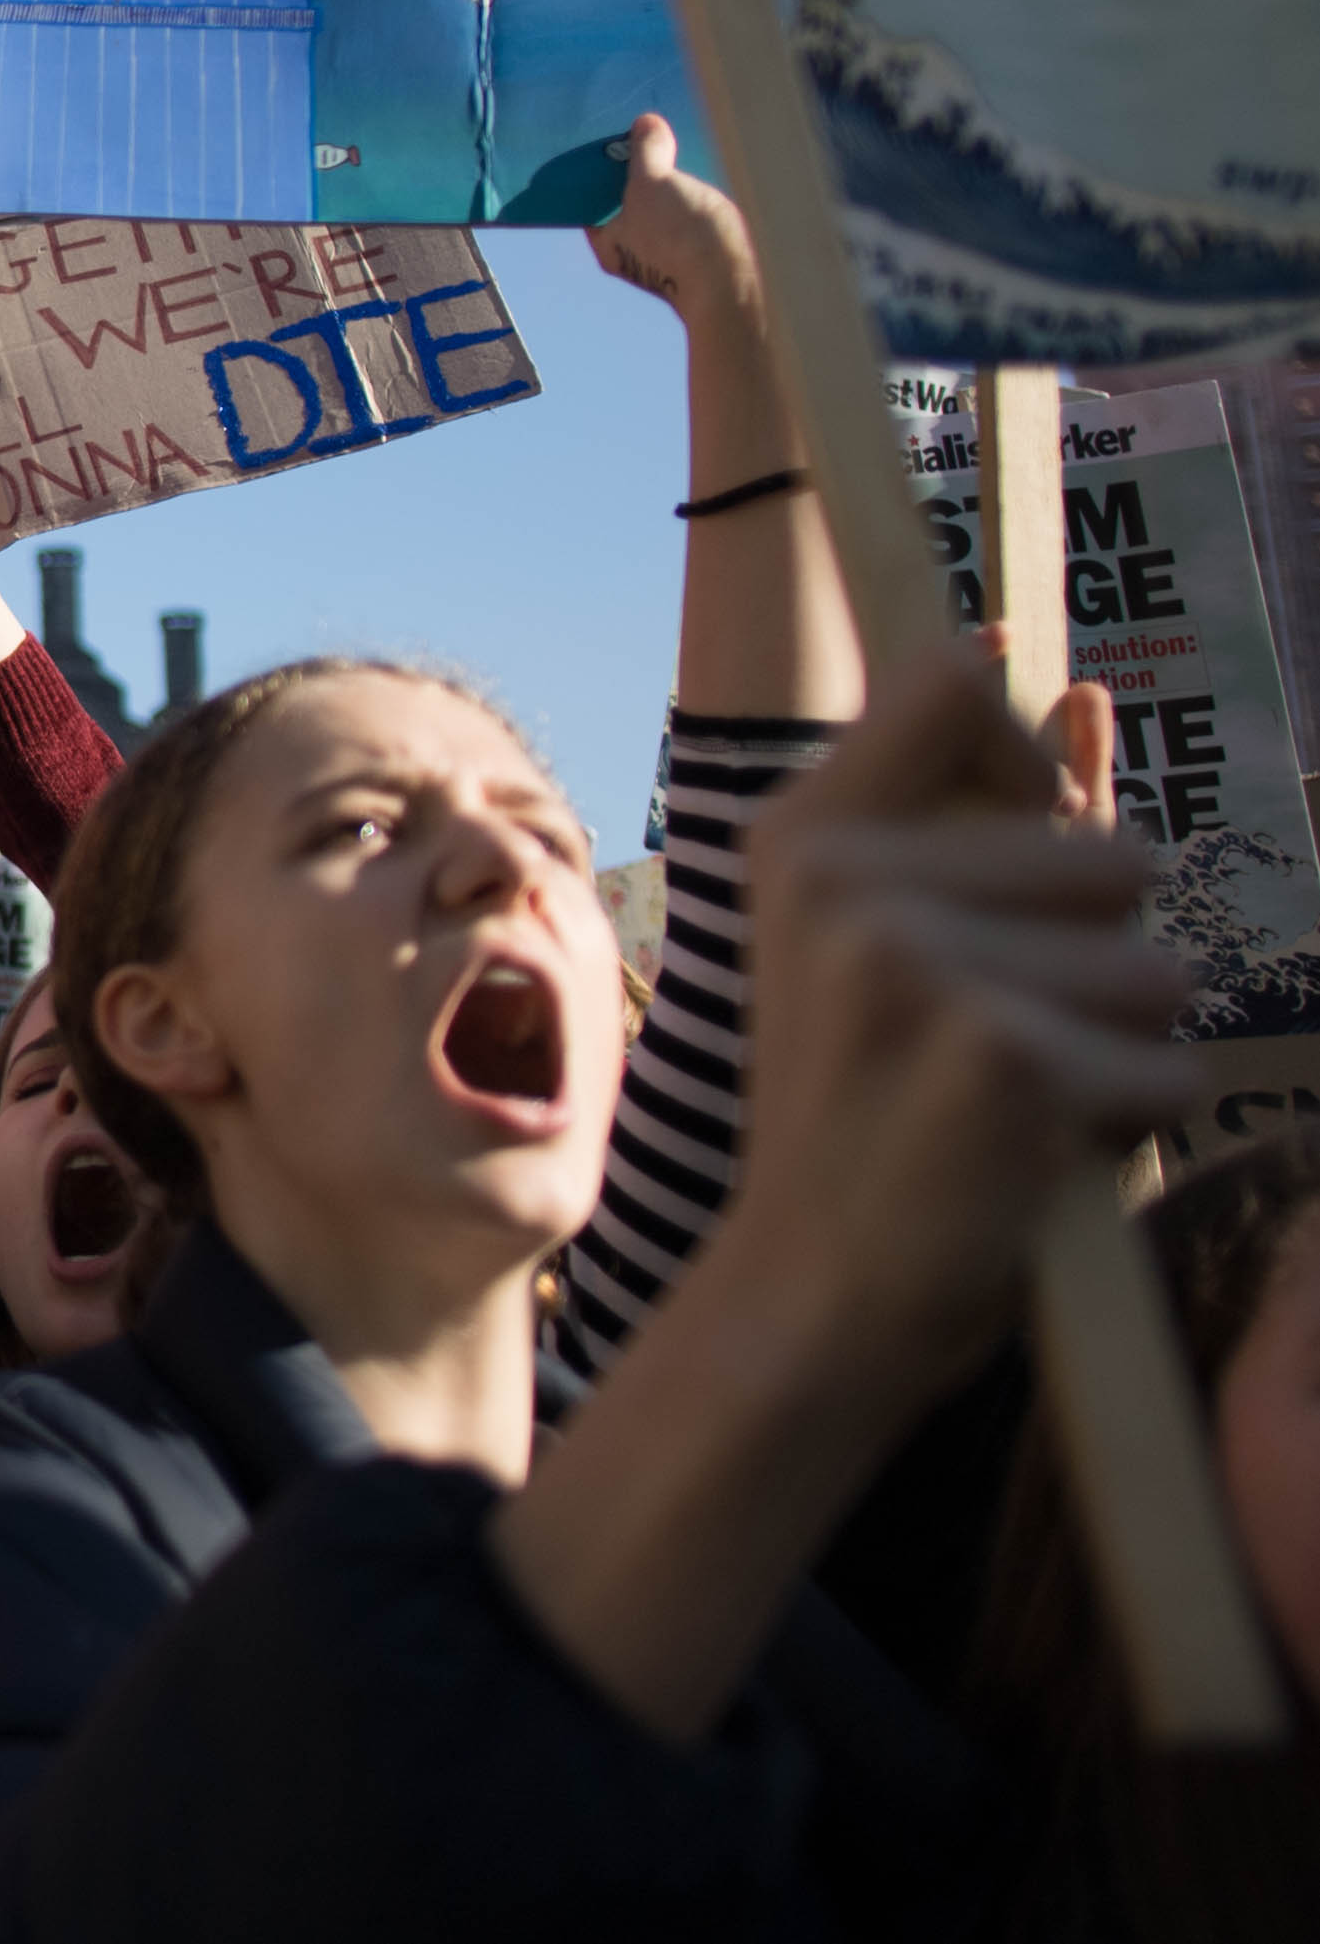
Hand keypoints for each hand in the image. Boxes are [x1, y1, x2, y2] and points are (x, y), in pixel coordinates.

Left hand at [585, 114, 759, 324]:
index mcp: (608, 243)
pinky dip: (697, 196)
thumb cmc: (681, 239)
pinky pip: (695, 217)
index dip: (600, 167)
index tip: (613, 139)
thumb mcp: (653, 182)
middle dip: (641, 170)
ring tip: (681, 149)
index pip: (592, 200)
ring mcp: (671, 255)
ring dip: (673, 181)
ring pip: (666, 208)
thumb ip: (645, 151)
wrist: (736, 285)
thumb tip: (644, 124)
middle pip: (631, 201)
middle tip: (651, 137)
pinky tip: (710, 175)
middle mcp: (636, 253)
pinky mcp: (704, 253)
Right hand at [715, 639, 1194, 1409]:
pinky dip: (1133, 1124)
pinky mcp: (1005, 1056)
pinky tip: (1032, 1157)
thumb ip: (990, 817)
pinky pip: (1171, 1067)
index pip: (955, 684)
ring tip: (1009, 1101)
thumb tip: (1077, 682)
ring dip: (1121, 1047)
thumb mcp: (888, 941)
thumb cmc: (869, 1110)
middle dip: (1096, 955)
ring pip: (1158, 968)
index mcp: (801, 834)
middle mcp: (845, 878)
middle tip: (985, 1040)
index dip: (1025, 761)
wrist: (809, 1291)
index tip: (1006, 849)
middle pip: (1111, 854)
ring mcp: (917, 963)